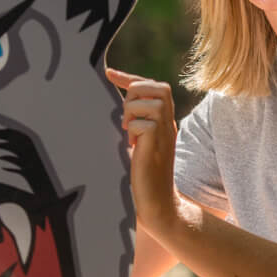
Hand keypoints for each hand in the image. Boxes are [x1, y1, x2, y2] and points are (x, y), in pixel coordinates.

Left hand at [105, 68, 181, 236]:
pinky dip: (133, 130)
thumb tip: (119, 113)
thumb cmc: (145, 177)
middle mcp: (168, 124)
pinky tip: (132, 146)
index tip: (108, 73)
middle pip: (159, 88)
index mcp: (164, 122)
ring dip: (132, 113)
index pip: (154, 88)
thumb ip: (135, 126)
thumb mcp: (139, 144)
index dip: (130, 78)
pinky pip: (143, 124)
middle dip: (136, 94)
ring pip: (149, 103)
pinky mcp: (157, 146)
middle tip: (127, 117)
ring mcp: (165, 135)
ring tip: (129, 133)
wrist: (158, 203)